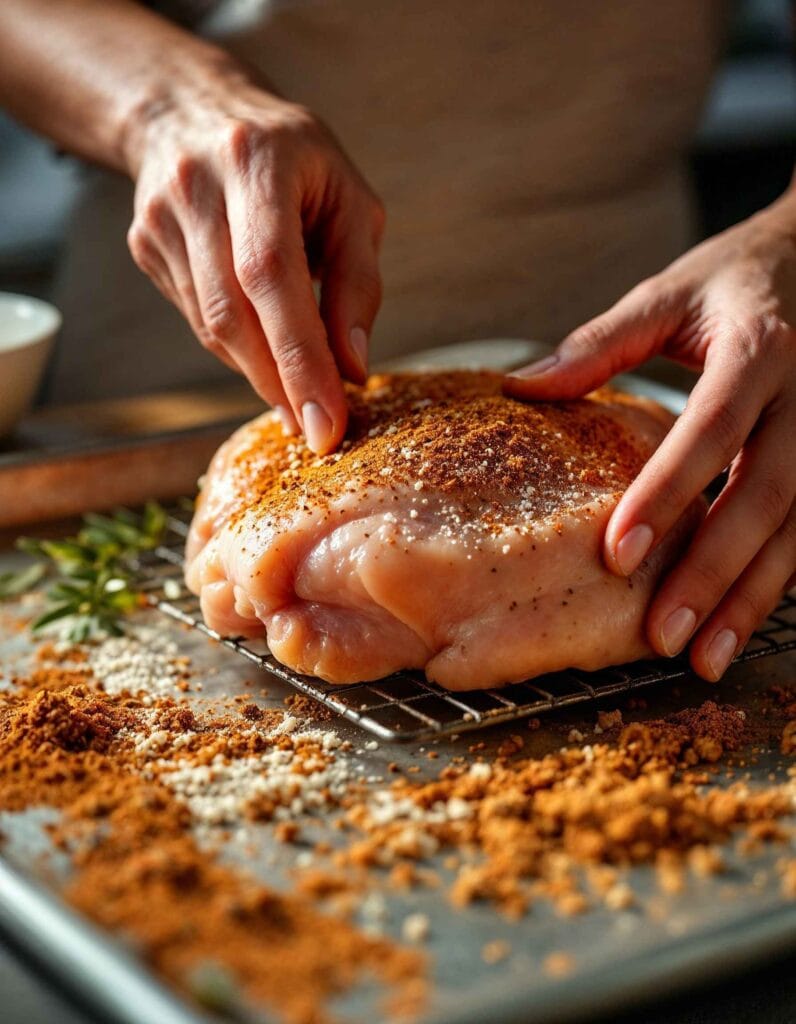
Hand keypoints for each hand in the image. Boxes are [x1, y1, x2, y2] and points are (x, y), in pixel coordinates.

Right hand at [126, 69, 384, 452]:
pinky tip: (265, 350)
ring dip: (260, 373)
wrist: (192, 114)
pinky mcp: (145, 245)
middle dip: (279, 383)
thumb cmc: (293, 160)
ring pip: (211, 325)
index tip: (326, 421)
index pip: (273, 275)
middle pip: (232, 311)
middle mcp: (198, 187)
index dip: (299, 357)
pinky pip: (197, 319)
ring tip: (300, 396)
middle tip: (317, 431)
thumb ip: (358, 280)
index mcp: (257, 163)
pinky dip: (238, 348)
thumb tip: (352, 367)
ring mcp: (161, 219)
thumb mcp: (349, 200)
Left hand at [505, 192, 795, 679]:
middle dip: (714, 572)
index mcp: (757, 350)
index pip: (711, 428)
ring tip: (703, 658)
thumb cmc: (736, 280)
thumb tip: (523, 387)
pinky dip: (775, 584)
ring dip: (752, 599)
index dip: (667, 492)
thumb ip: (601, 342)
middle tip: (662, 635)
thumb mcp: (669, 295)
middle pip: (765, 495)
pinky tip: (737, 627)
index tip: (619, 553)